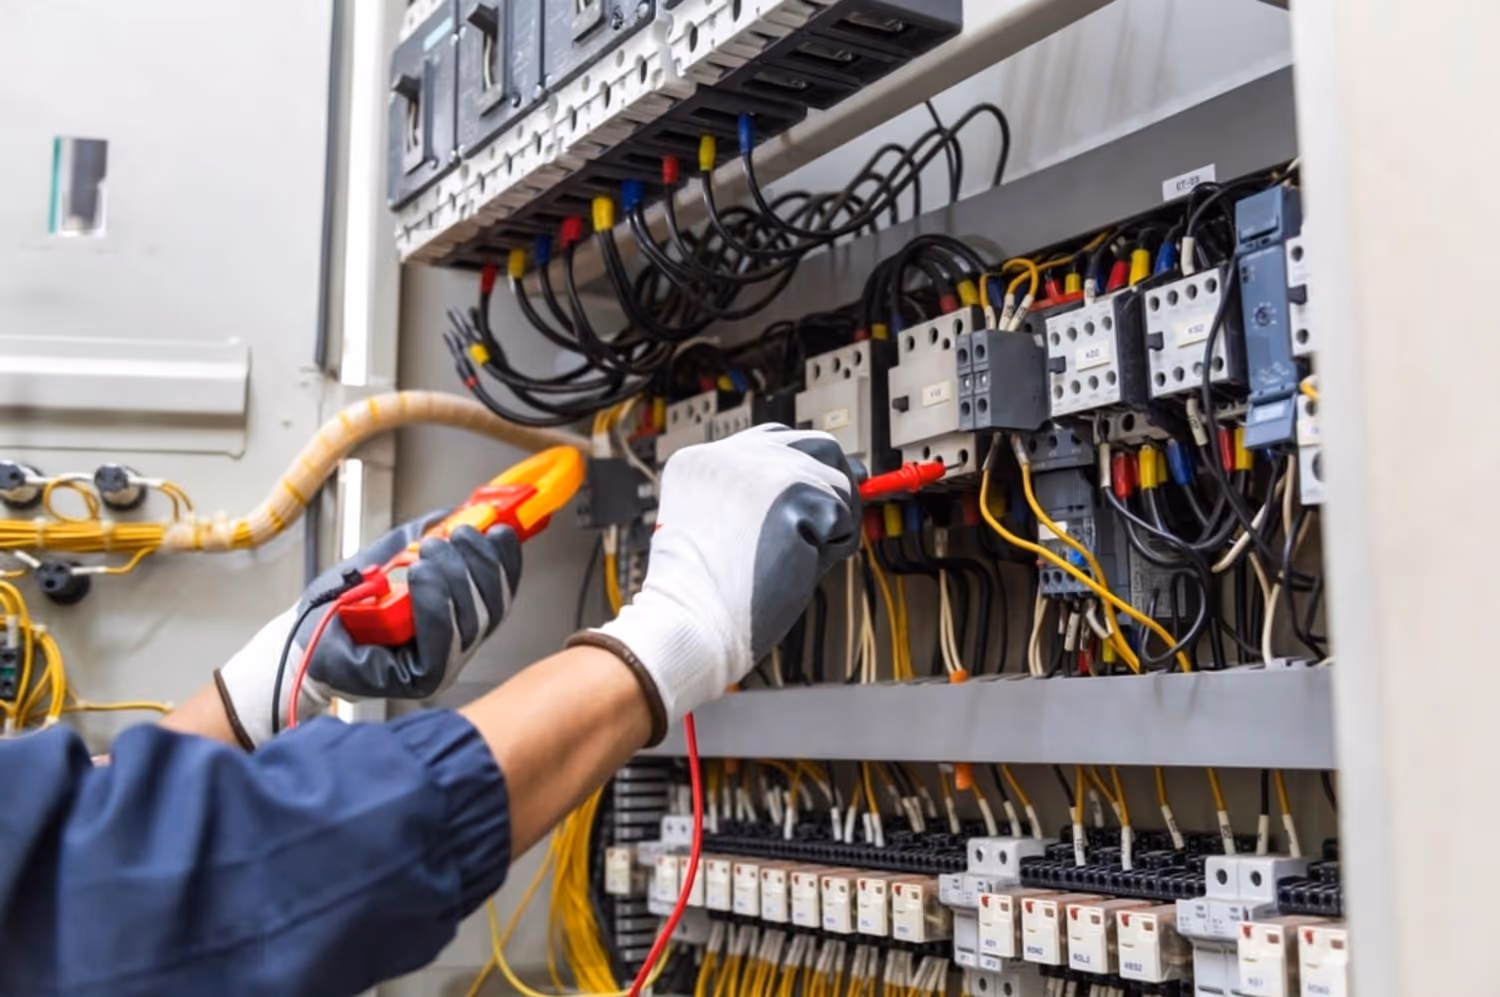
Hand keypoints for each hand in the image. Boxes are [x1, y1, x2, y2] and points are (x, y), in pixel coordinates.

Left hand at [215, 512, 521, 746]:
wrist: (300, 638)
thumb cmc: (338, 607)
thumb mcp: (386, 558)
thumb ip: (421, 536)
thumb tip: (452, 511)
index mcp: (456, 616)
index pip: (499, 590)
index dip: (505, 560)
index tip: (499, 529)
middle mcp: (456, 644)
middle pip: (493, 606)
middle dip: (479, 563)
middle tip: (455, 536)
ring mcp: (441, 665)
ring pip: (472, 621)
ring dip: (456, 577)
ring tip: (429, 553)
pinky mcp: (420, 679)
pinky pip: (443, 641)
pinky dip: (436, 603)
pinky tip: (422, 577)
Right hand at [573, 425, 858, 738]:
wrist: (690, 625)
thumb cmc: (706, 596)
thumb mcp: (722, 528)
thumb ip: (762, 500)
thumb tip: (832, 484)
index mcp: (702, 462)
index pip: (773, 441)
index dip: (805, 470)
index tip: (819, 495)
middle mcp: (727, 454)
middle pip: (813, 445)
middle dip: (834, 484)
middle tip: (836, 523)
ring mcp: (759, 469)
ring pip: (835, 479)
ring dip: (833, 523)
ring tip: (798, 559)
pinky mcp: (789, 493)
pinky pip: (843, 514)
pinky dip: (835, 546)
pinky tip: (800, 566)